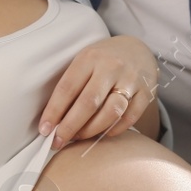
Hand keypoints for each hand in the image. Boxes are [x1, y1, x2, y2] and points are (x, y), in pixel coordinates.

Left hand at [39, 35, 157, 148]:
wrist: (137, 49)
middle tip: (58, 141)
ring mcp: (130, 79)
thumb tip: (53, 120)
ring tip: (79, 137)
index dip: (54, 111)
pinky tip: (101, 133)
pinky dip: (113, 130)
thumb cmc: (103, 60)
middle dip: (70, 127)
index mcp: (89, 58)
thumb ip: (72, 85)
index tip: (44, 130)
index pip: (67, 88)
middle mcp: (111, 67)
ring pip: (110, 112)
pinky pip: (129, 118)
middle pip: (88, 103)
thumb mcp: (85, 62)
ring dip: (91, 130)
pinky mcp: (145, 93)